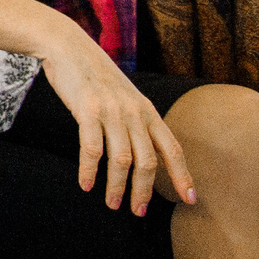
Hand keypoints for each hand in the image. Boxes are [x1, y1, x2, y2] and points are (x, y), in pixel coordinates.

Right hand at [36, 27, 194, 213]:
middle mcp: (135, 113)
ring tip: (112, 204)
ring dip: (118, 187)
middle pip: (148, 161)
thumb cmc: (94, 75)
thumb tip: (141, 151)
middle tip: (139, 212)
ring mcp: (112, 111)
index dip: (182, 175)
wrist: (68, 46)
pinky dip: (89, 171)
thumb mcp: (124, 96)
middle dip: (145, 191)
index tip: (190, 199)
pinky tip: (86, 185)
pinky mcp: (87, 110)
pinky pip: (91, 149)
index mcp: (147, 110)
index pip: (173, 148)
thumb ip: (135, 120)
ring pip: (122, 160)